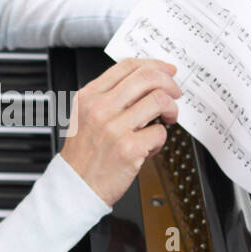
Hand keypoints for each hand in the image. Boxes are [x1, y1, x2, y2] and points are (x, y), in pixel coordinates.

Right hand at [59, 57, 180, 205]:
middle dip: (169, 83)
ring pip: (159, 100)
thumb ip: (108, 98)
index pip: (127, 66)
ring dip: (171, 109)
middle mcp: (100, 109)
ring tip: (168, 119)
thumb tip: (144, 83)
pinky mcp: (129, 149)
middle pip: (147, 78)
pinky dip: (161, 139)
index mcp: (89, 97)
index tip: (167, 71)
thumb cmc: (83, 155)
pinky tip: (150, 146)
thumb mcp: (84, 116)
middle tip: (175, 93)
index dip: (154, 65)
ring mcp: (114, 128)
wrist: (75, 186)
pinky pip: (159, 132)